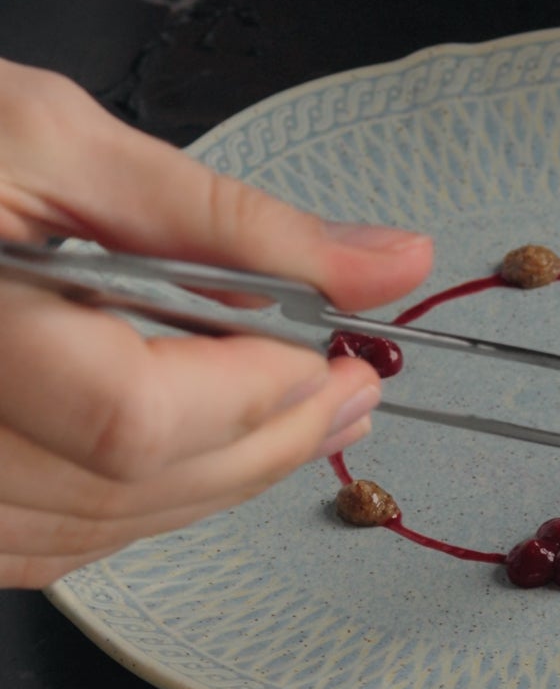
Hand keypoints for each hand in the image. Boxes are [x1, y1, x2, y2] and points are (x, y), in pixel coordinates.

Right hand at [0, 60, 432, 587]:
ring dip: (218, 483)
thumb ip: (228, 218)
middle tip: (350, 387)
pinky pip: (45, 546)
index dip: (253, 395)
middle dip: (269, 440)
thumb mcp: (55, 142)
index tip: (335, 350)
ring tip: (302, 418)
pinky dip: (140, 506)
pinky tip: (200, 455)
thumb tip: (386, 264)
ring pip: (98, 530)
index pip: (131, 414)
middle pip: (130, 484)